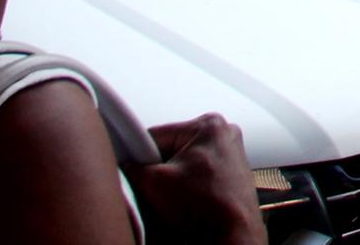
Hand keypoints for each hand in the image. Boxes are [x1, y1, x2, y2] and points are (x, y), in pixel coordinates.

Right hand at [135, 114, 264, 244]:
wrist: (232, 233)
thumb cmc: (207, 208)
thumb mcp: (153, 182)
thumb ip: (134, 165)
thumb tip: (127, 160)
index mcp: (209, 125)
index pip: (157, 134)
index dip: (140, 155)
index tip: (135, 168)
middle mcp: (224, 135)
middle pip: (171, 149)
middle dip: (161, 168)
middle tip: (162, 188)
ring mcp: (230, 154)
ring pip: (183, 163)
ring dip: (174, 179)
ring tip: (179, 196)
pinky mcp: (232, 173)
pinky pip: (198, 174)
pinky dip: (189, 186)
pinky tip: (190, 200)